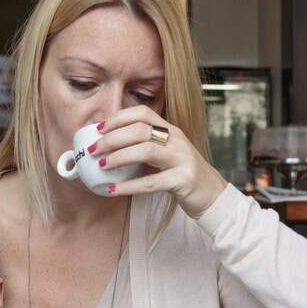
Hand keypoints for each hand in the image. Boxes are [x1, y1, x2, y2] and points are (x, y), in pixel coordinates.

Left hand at [95, 106, 227, 217]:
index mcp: (171, 131)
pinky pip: (151, 182)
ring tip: (101, 165)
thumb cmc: (182, 175)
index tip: (99, 128)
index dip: (119, 118)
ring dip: (119, 157)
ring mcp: (182, 159)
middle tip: (93, 149)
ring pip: (146, 150)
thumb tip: (108, 148)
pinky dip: (128, 186)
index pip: (143, 113)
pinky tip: (112, 189)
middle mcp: (177, 141)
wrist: (212, 194)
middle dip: (112, 138)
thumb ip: (144, 148)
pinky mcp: (183, 180)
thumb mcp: (166, 155)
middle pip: (140, 130)